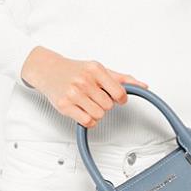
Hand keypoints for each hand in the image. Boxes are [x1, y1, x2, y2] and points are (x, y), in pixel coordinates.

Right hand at [21, 46, 148, 127]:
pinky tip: (82, 110)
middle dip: (104, 104)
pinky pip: (87, 121)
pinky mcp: (65, 106)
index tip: (115, 98)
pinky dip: (88, 120)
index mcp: (95, 69)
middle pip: (109, 106)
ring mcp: (73, 93)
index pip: (119, 92)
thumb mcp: (99, 69)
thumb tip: (143, 85)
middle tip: (94, 97)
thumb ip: (121, 79)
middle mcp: (84, 81)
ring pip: (99, 115)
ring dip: (96, 113)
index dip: (120, 99)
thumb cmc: (75, 70)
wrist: (47, 69)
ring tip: (87, 103)